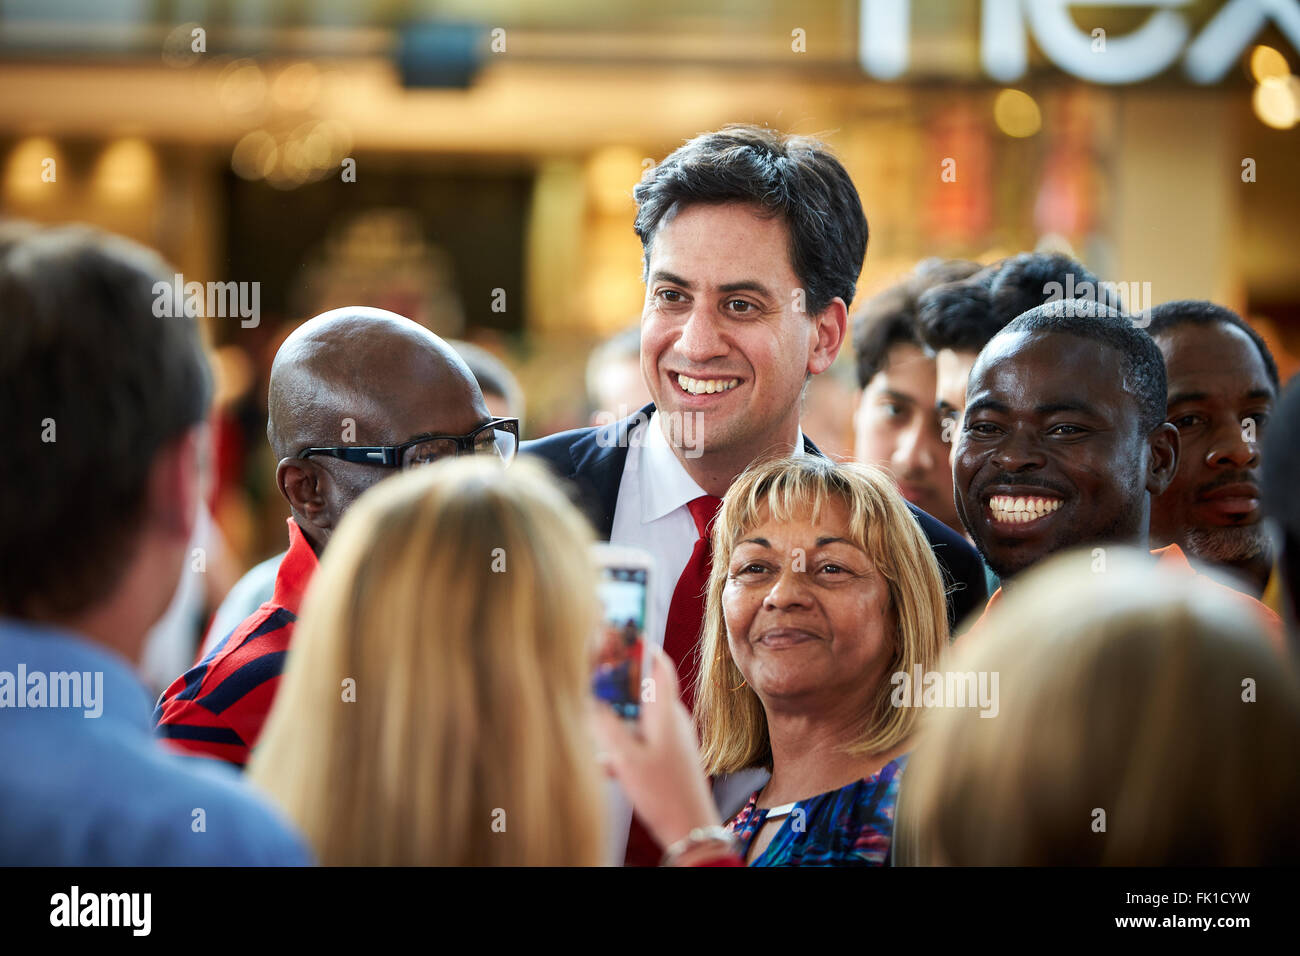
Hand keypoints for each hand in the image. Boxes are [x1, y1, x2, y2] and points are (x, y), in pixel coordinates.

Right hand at [591, 644, 723, 855]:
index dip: (639, 644)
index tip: (619, 632)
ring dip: (618, 718)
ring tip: (594, 725)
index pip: (657, 663)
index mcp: (666, 712)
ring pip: (641, 716)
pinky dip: (624, 743)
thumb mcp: (626, 758)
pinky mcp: (671, 756)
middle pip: (645, 687)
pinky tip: (606, 764)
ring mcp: (674, 738)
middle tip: (595, 676)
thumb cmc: (663, 794)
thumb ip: (606, 725)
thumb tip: (591, 697)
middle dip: (619, 682)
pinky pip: (643, 738)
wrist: (692, 829)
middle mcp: (673, 719)